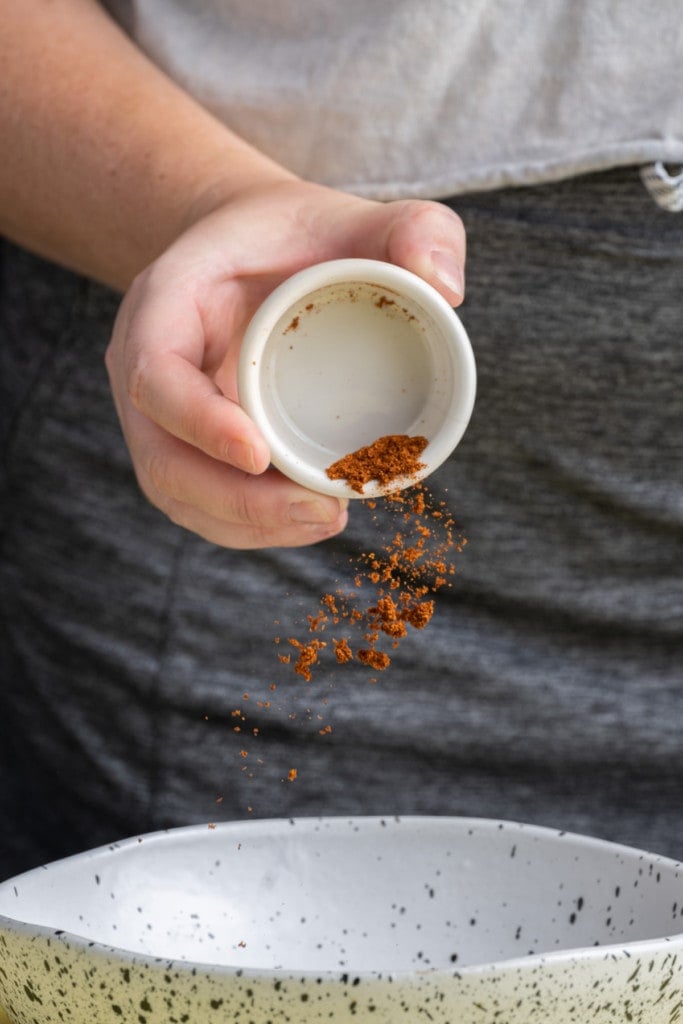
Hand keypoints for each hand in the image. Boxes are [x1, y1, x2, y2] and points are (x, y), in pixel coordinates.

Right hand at [105, 179, 465, 548]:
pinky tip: (306, 523)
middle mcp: (149, 365)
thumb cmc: (303, 236)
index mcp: (169, 301)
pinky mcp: (187, 445)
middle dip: (237, 502)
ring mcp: (162, 414)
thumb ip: (419, 230)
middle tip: (324, 512)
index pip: (156, 372)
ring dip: (247, 525)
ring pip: (178, 493)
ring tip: (326, 520)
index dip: (198, 422)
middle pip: (163, 458)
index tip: (260, 456)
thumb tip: (448, 290)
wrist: (257, 252)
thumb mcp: (363, 214)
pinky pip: (200, 502)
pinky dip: (248, 527)